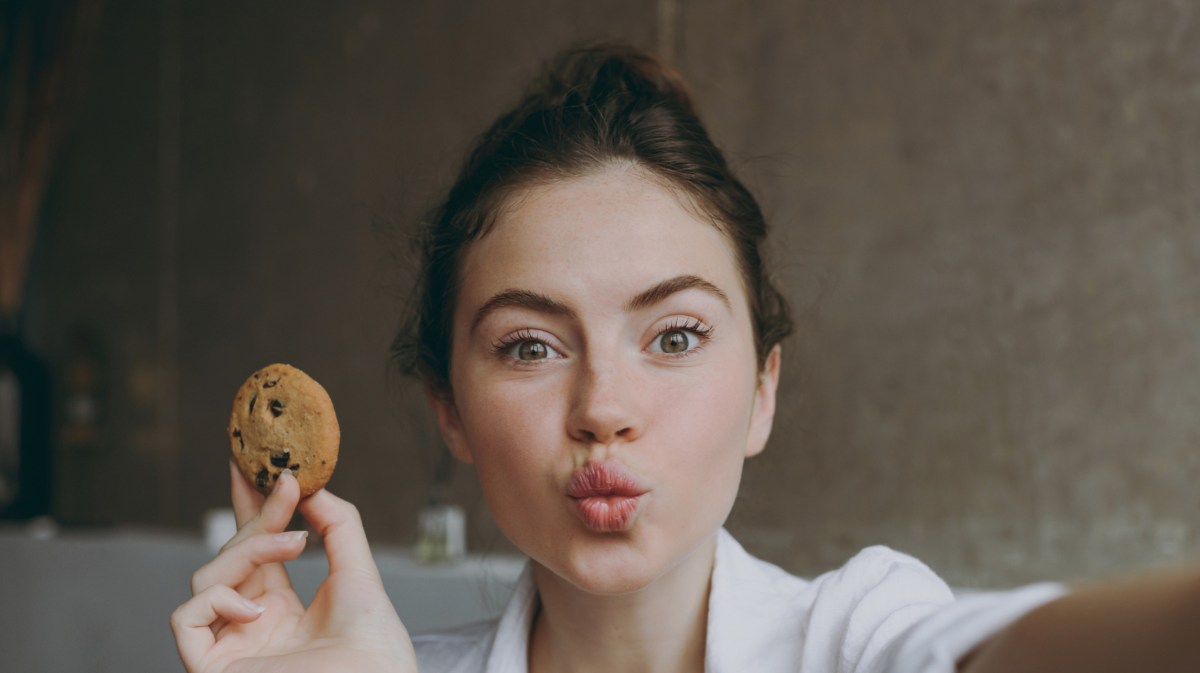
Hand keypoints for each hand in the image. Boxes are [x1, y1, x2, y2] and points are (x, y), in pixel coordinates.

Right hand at [170, 462, 416, 672]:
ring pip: (205, 578)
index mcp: (281, 611)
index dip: (249, 508)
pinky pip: (186, 618)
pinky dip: (218, 600)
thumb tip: (311, 488)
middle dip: (257, 517)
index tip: (251, 465)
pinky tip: (258, 606)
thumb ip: (338, 525)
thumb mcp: (359, 573)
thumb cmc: (375, 648)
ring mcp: (230, 648)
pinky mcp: (212, 668)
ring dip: (249, 551)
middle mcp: (250, 627)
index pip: (253, 551)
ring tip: (295, 545)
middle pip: (229, 557)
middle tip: (285, 486)